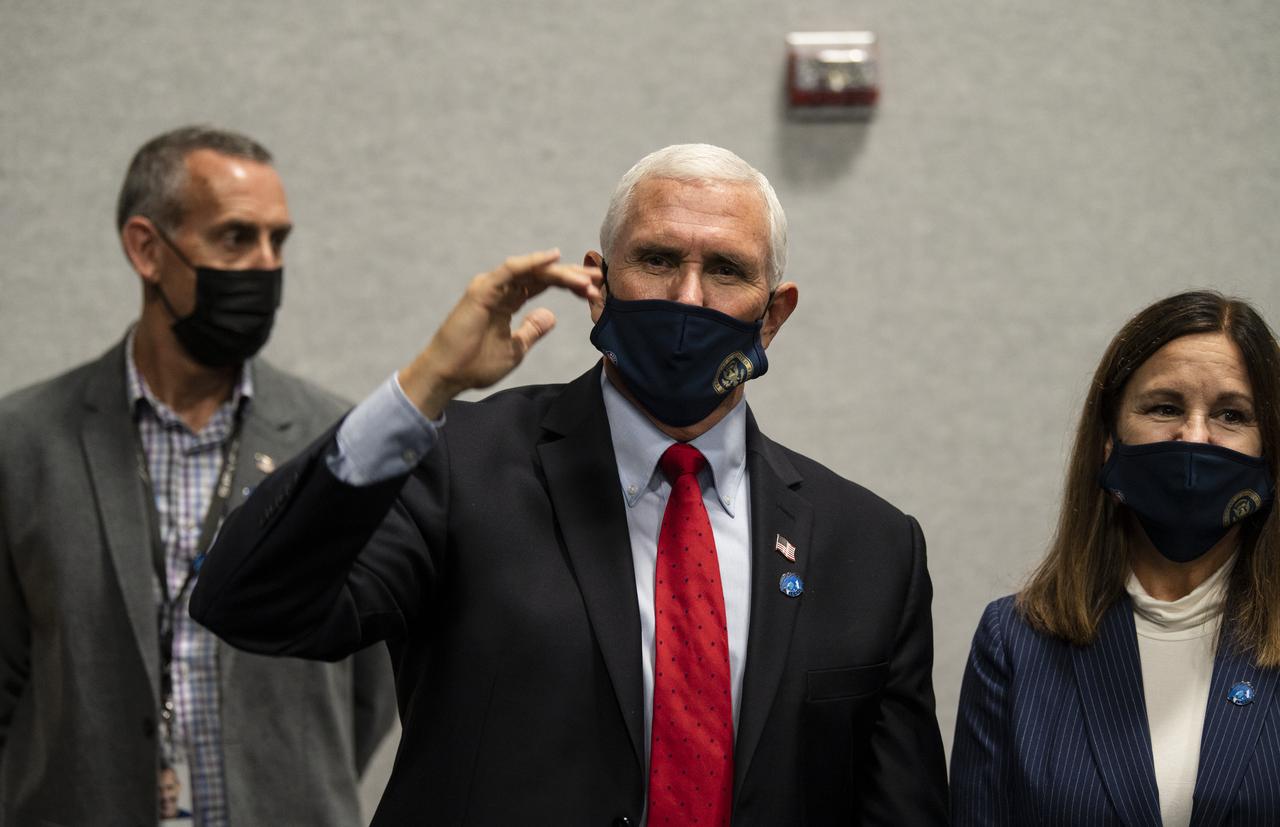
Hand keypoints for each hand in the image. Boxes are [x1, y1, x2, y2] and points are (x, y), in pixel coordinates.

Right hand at [398, 250, 601, 417]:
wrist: (448, 375)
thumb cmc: (475, 365)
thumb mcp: (515, 349)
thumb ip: (532, 330)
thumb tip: (551, 316)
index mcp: (506, 301)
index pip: (542, 285)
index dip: (568, 284)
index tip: (593, 290)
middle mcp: (499, 289)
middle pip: (541, 275)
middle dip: (571, 276)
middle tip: (599, 278)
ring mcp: (491, 287)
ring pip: (532, 271)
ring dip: (561, 273)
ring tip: (585, 279)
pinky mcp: (483, 289)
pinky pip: (512, 270)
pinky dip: (533, 262)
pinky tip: (554, 258)